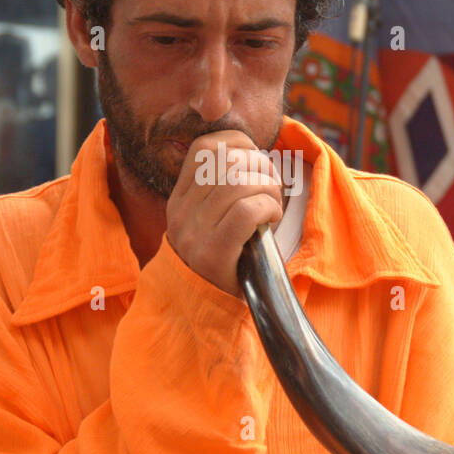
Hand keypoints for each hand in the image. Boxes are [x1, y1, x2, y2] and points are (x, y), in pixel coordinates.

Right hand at [166, 130, 282, 299]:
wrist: (203, 311)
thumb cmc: (223, 259)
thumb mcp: (212, 220)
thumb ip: (224, 188)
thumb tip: (255, 152)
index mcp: (180, 199)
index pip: (204, 147)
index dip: (238, 143)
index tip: (256, 160)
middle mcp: (182, 212)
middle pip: (227, 160)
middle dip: (261, 167)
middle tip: (271, 189)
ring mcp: (194, 233)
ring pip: (239, 181)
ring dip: (269, 189)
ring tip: (272, 207)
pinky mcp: (212, 254)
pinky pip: (246, 210)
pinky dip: (268, 208)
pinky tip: (270, 221)